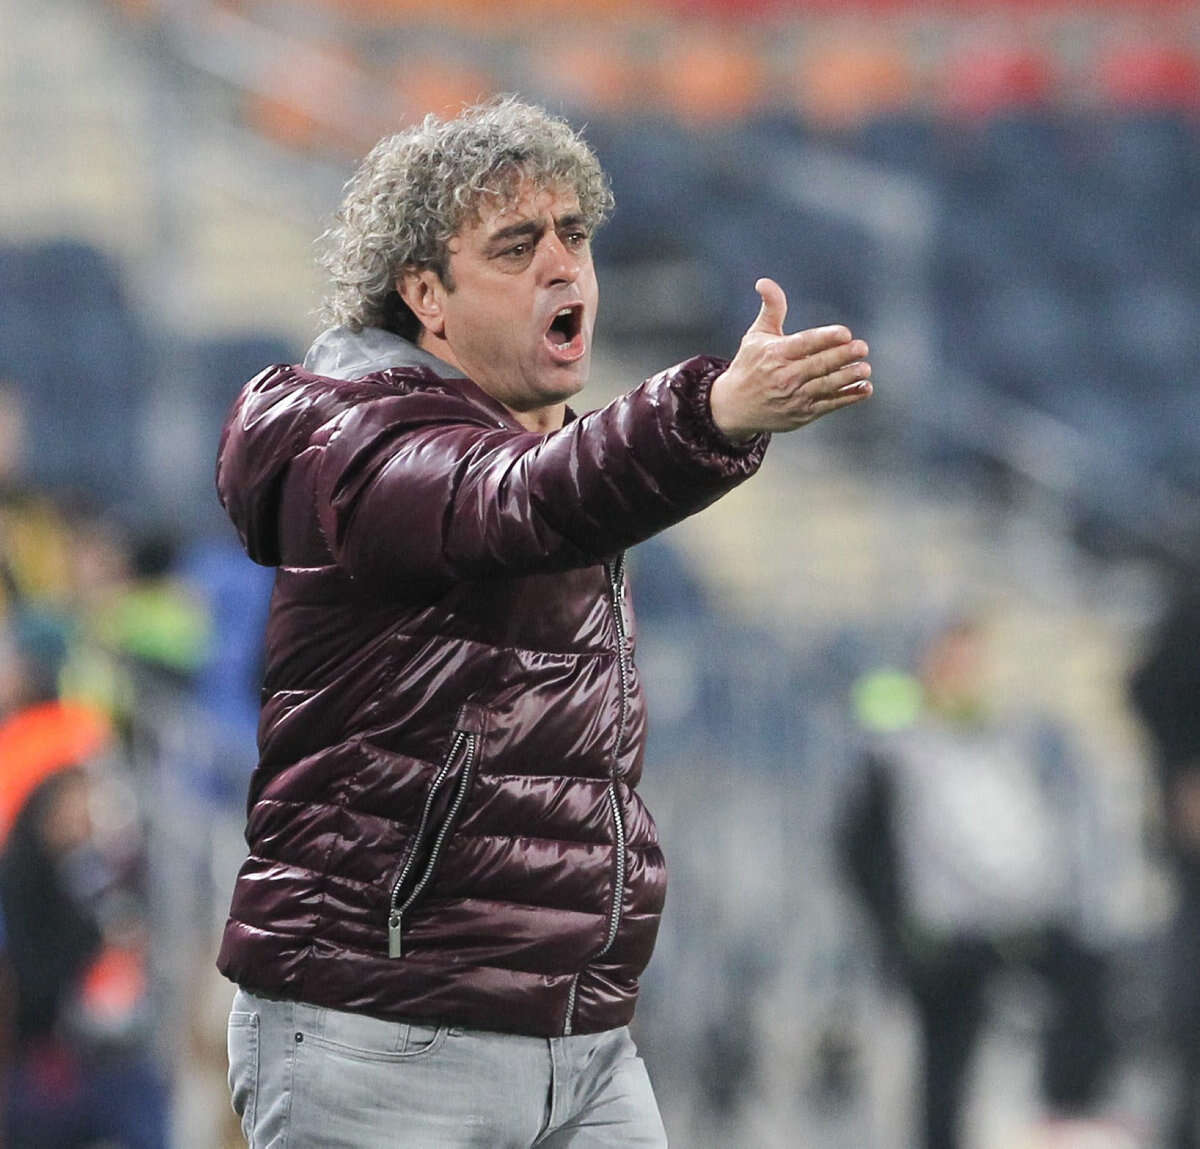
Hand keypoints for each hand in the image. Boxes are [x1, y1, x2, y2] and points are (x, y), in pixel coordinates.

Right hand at [709, 278, 872, 441]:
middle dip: (843, 356)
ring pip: (826, 386)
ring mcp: (794, 398)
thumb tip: (765, 282)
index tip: (845, 333)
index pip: (804, 343)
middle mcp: (784, 377)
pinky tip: (864, 389)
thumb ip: (771, 309)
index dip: (826, 338)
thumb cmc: (749, 367)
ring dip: (848, 377)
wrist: (733, 408)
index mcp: (775, 354)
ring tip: (865, 369)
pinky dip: (848, 397)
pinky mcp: (802, 414)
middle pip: (818, 365)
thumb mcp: (756, 336)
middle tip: (862, 347)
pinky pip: (829, 405)